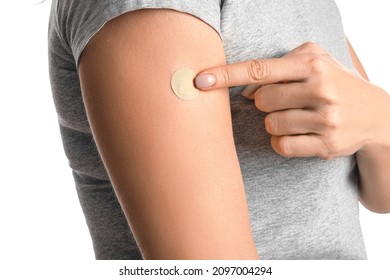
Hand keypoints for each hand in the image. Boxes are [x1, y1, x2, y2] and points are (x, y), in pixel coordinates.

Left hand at [195, 42, 388, 158]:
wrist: (377, 115)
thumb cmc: (334, 83)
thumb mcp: (312, 61)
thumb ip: (277, 66)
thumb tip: (244, 88)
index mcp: (312, 63)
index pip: (259, 68)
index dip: (226, 75)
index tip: (199, 81)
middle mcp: (320, 89)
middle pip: (261, 100)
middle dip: (265, 102)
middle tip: (287, 100)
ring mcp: (325, 119)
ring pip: (270, 125)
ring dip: (275, 122)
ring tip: (299, 116)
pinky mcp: (326, 145)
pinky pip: (282, 145)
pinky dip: (283, 141)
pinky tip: (301, 133)